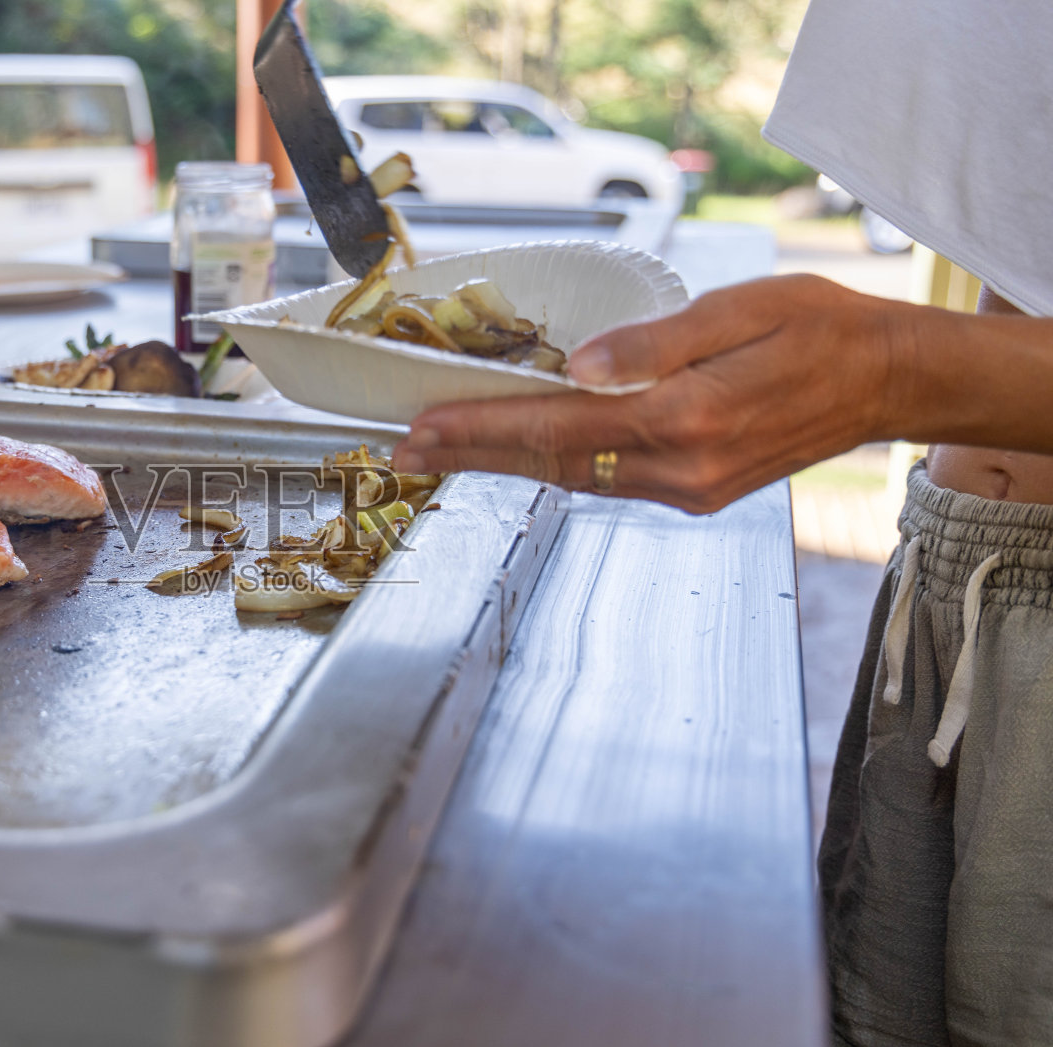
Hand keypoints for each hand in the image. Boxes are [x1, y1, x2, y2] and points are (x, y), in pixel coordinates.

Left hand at [393, 274, 912, 512]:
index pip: (558, 428)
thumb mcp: (743, 310)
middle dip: (471, 454)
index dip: (481, 429)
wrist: (886, 381)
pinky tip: (518, 451)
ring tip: (442, 450)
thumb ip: (657, 342)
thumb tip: (581, 366)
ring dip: (503, 463)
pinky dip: (552, 465)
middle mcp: (680, 469)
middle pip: (550, 464)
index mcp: (687, 418)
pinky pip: (605, 480)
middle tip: (404, 450)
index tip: (420, 429)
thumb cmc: (821, 329)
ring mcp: (687, 490)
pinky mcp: (694, 494)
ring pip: (573, 478)